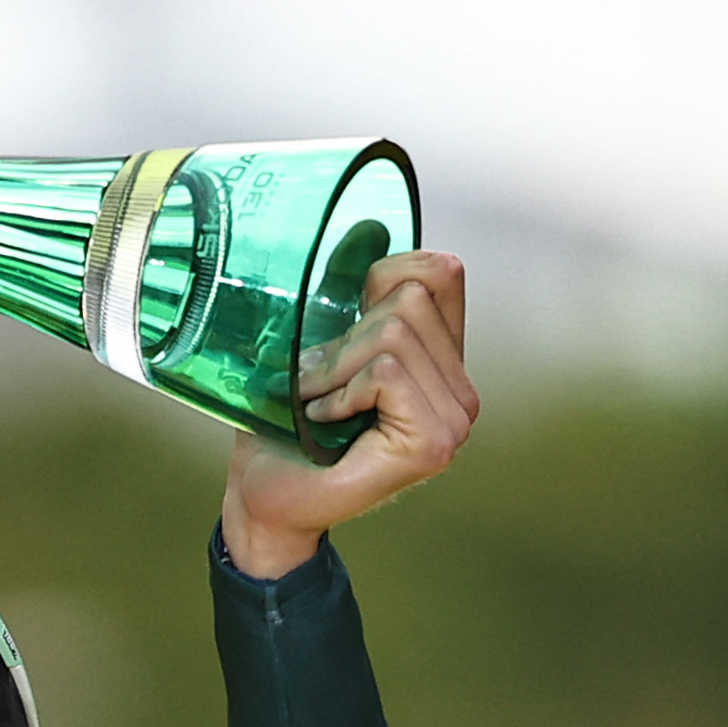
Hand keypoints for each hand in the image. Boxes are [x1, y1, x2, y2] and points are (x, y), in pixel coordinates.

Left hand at [220, 250, 476, 577]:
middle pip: (411, 297)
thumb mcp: (317, 344)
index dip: (381, 278)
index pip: (440, 271)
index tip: (338, 328)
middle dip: (345, 335)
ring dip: (335, 367)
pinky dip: (339, 390)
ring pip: (393, 332)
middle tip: (318, 383)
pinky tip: (325, 421)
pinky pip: (385, 370)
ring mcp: (456, 419)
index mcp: (443, 361)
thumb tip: (365, 227)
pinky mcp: (434, 442)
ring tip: (318, 403)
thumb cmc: (284, 427)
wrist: (265, 499)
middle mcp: (462, 390)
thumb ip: (351, 295)